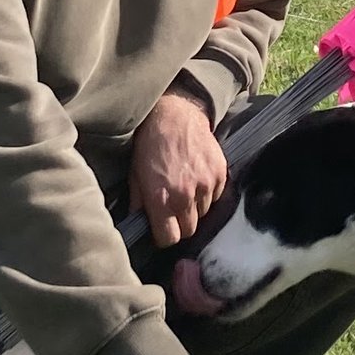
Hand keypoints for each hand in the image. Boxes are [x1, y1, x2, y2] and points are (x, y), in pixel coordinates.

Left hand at [130, 88, 228, 249]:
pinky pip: (216, 197)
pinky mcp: (219, 174)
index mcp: (161, 199)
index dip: (164, 236)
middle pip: (189, 230)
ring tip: (185, 191)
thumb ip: (138, 203)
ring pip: (204, 214)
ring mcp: (205, 185)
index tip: (162, 230)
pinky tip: (196, 179)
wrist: (174, 116)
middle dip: (180, 225)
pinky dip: (207, 194)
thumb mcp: (135, 175)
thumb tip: (139, 223)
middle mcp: (185, 196)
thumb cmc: (150, 145)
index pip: (169, 238)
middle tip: (173, 211)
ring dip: (194, 208)